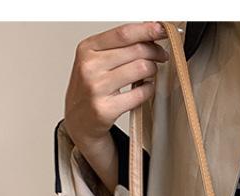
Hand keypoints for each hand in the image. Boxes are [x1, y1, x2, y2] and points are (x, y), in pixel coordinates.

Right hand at [63, 21, 169, 190]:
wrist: (78, 121)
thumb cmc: (90, 89)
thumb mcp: (95, 61)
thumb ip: (117, 47)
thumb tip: (147, 35)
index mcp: (87, 49)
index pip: (123, 34)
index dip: (147, 31)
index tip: (160, 30)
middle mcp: (89, 66)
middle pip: (136, 50)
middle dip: (155, 51)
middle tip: (161, 56)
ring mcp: (97, 88)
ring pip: (141, 69)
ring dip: (153, 70)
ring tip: (151, 72)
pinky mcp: (106, 109)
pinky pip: (140, 93)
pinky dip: (149, 89)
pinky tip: (146, 88)